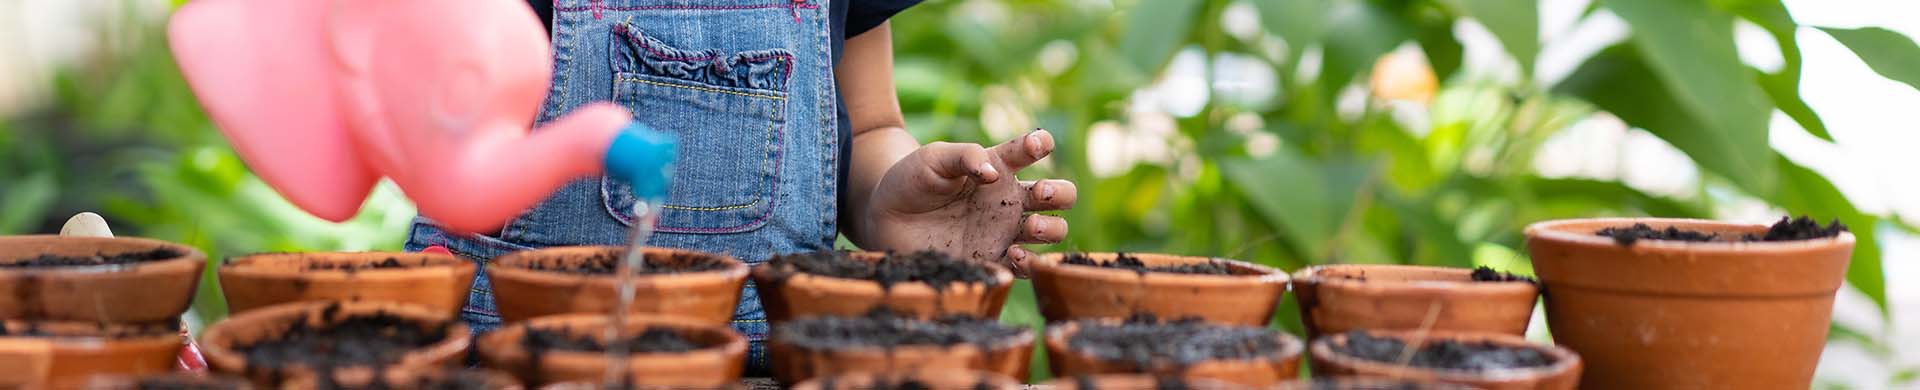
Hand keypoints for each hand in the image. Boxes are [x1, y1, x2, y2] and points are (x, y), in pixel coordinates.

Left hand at [862, 129, 1075, 276]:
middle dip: (1061, 193)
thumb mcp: (934, 158)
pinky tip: (1014, 252)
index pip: (1034, 149)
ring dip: (1050, 228)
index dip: (1042, 144)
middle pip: (1060, 195)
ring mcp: (1004, 231)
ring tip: (1028, 227)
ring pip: (1052, 231)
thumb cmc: (913, 179)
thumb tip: (993, 173)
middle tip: (1040, 192)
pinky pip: (1025, 266)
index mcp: (1000, 167)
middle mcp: (1010, 200)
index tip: (1036, 145)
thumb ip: (965, 157)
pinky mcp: (992, 259)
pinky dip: (1029, 262)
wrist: (886, 217)